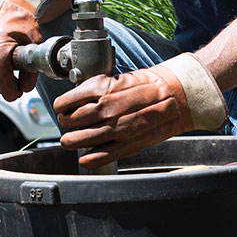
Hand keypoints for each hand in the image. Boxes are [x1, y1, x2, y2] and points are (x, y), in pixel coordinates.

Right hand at [0, 0, 42, 101]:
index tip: (19, 92)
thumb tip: (26, 89)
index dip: (12, 90)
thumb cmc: (21, 23)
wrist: (5, 6)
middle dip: (6, 86)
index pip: (3, 82)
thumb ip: (32, 68)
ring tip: (6, 70)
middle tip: (16, 81)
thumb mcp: (34, 43)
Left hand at [54, 54, 226, 168]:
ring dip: (70, 140)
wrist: (174, 97)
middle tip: (69, 122)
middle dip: (65, 122)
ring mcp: (114, 129)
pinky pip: (97, 157)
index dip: (61, 106)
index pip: (64, 103)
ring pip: (76, 141)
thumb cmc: (146, 86)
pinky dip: (86, 158)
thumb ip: (93, 89)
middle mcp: (105, 109)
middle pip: (67, 122)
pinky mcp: (125, 145)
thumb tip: (74, 99)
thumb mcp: (116, 79)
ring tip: (72, 138)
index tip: (63, 108)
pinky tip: (84, 155)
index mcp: (100, 89)